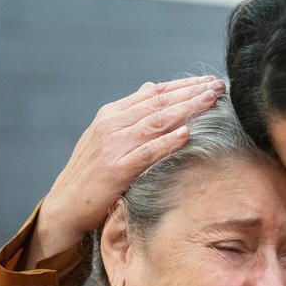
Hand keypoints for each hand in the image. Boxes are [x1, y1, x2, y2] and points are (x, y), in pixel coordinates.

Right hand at [26, 76, 226, 267]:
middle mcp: (112, 124)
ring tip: (212, 102)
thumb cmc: (92, 171)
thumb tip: (151, 87)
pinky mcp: (116, 169)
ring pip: (156, 122)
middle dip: (192, 93)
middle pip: (159, 103)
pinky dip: (167, 142)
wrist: (66, 203)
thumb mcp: (107, 135)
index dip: (184, 85)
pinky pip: (146, 152)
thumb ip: (130, 113)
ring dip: (187, 110)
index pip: (154, 93)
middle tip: (220, 87)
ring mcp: (113, 145)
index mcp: (111, 114)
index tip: (210, 82)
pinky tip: (186, 134)